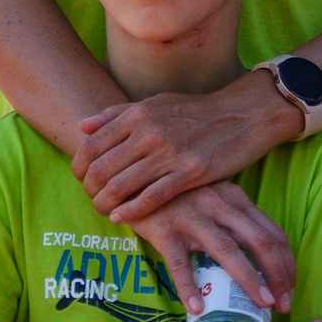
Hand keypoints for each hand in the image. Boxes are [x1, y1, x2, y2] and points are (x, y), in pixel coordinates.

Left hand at [76, 76, 298, 222]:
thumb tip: (82, 127)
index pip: (92, 145)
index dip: (79, 167)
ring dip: (105, 203)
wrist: (243, 115)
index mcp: (139, 114)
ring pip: (121, 185)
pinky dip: (131, 210)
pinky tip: (121, 217)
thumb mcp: (156, 103)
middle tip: (90, 199)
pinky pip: (151, 197)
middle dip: (89, 189)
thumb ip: (118, 114)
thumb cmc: (196, 111)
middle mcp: (149, 131)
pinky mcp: (191, 172)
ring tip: (103, 211)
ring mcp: (170, 152)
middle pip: (101, 168)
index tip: (79, 180)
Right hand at [123, 180, 300, 314]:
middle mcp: (219, 205)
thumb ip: (233, 219)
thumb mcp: (213, 198)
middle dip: (277, 275)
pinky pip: (178, 262)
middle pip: (259, 241)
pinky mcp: (165, 229)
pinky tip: (196, 308)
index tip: (290, 289)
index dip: (286, 263)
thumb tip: (258, 259)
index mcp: (235, 198)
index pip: (272, 232)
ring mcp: (192, 216)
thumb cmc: (178, 194)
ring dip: (249, 279)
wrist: (133, 176)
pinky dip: (188, 286)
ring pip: (228, 250)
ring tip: (260, 306)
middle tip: (284, 305)